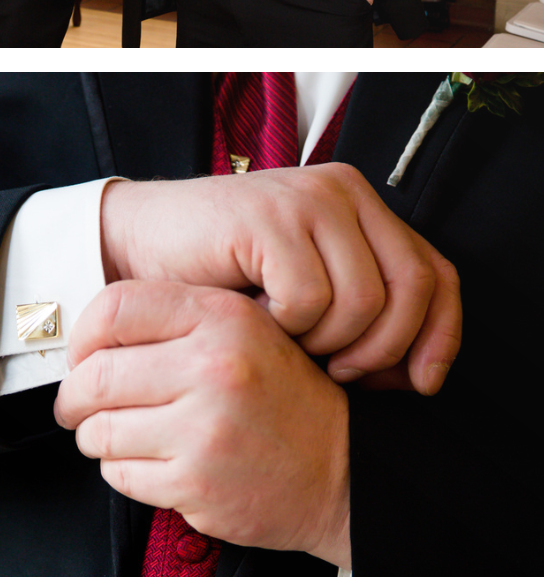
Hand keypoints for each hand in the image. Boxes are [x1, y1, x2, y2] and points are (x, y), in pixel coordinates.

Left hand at [55, 280, 352, 566]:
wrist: (348, 473)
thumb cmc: (283, 403)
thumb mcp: (247, 335)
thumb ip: (176, 323)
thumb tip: (87, 336)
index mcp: (223, 320)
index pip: (113, 309)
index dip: (83, 337)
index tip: (83, 358)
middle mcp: (214, 369)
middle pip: (93, 377)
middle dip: (76, 398)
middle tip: (80, 408)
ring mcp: (204, 430)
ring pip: (99, 431)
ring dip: (99, 438)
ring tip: (125, 437)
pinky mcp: (196, 483)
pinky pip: (119, 475)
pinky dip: (124, 472)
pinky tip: (156, 465)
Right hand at [97, 162, 460, 391]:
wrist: (135, 245)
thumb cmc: (218, 280)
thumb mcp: (308, 297)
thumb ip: (364, 322)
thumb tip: (420, 376)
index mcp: (361, 208)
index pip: (437, 274)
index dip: (440, 334)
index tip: (421, 382)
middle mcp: (343, 194)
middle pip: (410, 288)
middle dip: (381, 348)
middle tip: (337, 371)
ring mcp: (307, 201)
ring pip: (363, 300)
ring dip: (325, 340)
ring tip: (288, 339)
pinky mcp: (268, 219)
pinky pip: (309, 298)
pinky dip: (285, 325)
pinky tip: (257, 318)